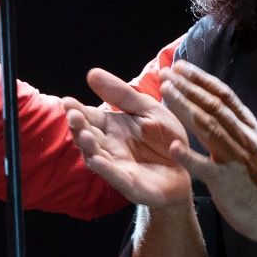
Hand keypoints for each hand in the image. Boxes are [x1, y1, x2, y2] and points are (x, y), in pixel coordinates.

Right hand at [62, 68, 191, 206]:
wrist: (189, 166)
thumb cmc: (165, 137)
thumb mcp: (147, 109)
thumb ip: (121, 94)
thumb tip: (91, 73)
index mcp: (111, 126)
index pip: (88, 117)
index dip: (76, 110)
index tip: (67, 101)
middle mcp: (109, 146)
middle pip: (87, 136)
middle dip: (78, 127)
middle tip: (73, 115)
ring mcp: (118, 166)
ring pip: (96, 156)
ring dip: (88, 147)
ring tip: (83, 135)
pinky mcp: (131, 184)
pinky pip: (115, 177)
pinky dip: (106, 169)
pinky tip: (97, 160)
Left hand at [159, 61, 256, 243]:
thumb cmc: (253, 176)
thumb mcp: (245, 142)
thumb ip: (229, 123)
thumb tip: (207, 99)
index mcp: (246, 126)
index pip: (223, 95)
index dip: (201, 79)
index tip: (179, 66)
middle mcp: (243, 137)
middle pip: (214, 105)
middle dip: (188, 86)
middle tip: (165, 73)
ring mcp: (236, 158)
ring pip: (209, 127)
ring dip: (185, 107)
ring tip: (166, 92)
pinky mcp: (227, 182)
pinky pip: (207, 167)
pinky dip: (189, 156)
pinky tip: (173, 147)